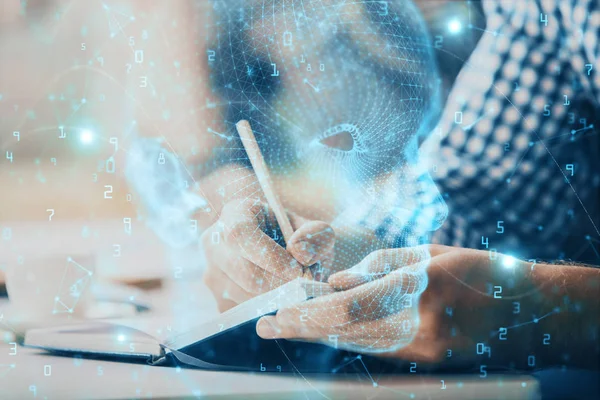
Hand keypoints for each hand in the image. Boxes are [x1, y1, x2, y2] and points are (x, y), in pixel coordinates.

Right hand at [201, 197, 334, 311]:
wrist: (292, 256)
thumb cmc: (301, 239)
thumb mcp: (316, 231)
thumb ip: (316, 236)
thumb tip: (300, 253)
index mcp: (235, 214)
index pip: (241, 235)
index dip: (270, 257)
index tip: (298, 270)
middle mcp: (215, 243)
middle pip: (245, 273)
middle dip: (281, 284)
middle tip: (305, 287)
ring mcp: (213, 274)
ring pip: (246, 297)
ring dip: (278, 299)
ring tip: (296, 289)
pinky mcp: (219, 301)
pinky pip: (245, 314)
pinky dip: (270, 311)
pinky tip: (283, 298)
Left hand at [257, 245, 538, 365]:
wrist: (533, 313)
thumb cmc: (484, 272)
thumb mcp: (432, 254)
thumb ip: (382, 265)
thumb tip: (337, 280)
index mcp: (420, 292)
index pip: (350, 307)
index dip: (310, 310)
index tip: (277, 311)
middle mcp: (420, 328)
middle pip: (346, 333)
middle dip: (302, 328)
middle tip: (267, 326)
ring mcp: (425, 352)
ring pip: (356, 346)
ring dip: (319, 338)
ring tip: (287, 330)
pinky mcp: (428, 363)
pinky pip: (376, 351)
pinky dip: (346, 342)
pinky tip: (324, 336)